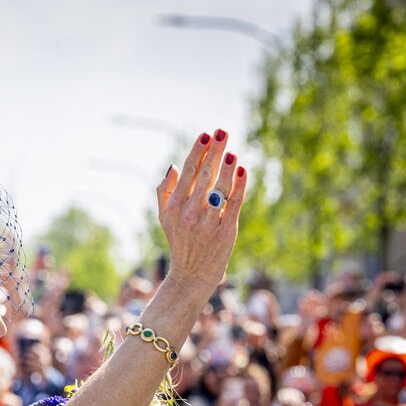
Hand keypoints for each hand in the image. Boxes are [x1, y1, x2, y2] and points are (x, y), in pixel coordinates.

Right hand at [157, 131, 246, 295]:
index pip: (188, 173)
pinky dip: (238, 185)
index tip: (206, 135)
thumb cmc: (179, 241)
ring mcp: (209, 222)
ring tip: (231, 150)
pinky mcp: (226, 230)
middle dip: (214, 151)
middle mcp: (190, 212)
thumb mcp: (164, 217)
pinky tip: (241, 170)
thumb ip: (164, 191)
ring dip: (226, 166)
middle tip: (222, 131)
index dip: (197, 152)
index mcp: (174, 206)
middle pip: (205, 175)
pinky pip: (234, 203)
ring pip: (220, 187)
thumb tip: (174, 166)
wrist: (192, 274)